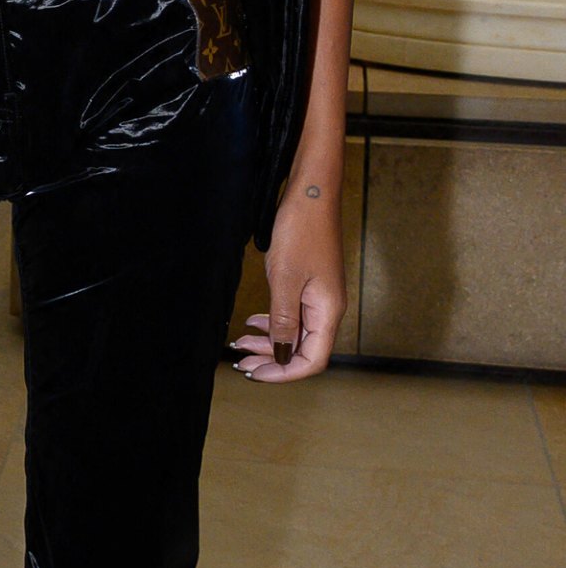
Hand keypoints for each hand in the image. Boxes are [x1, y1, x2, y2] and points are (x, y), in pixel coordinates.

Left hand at [232, 181, 344, 382]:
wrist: (311, 195)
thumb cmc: (301, 231)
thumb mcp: (285, 278)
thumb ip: (283, 319)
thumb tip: (281, 353)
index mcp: (327, 312)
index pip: (311, 360)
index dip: (284, 372)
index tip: (255, 373)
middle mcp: (327, 309)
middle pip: (302, 350)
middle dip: (272, 359)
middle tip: (241, 362)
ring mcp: (319, 296)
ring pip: (295, 332)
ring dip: (269, 341)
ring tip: (241, 343)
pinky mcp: (309, 284)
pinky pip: (292, 314)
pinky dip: (272, 322)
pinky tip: (254, 321)